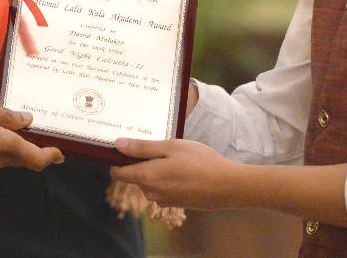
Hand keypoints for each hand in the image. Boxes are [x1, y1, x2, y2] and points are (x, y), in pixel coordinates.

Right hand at [0, 97, 63, 171]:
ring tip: (20, 128)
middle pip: (24, 159)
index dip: (50, 157)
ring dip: (19, 147)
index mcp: (1, 144)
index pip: (34, 159)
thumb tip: (26, 120)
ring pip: (10, 158)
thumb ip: (4, 115)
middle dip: (36, 150)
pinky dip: (3, 146)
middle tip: (42, 134)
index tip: (59, 152)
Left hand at [112, 139, 346, 225]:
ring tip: (174, 154)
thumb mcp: (171, 147)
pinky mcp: (178, 203)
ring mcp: (165, 200)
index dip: (118, 158)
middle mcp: (152, 193)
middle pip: (135, 176)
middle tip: (157, 143)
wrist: (229, 185)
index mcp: (146, 178)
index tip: (125, 145)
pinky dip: (169, 177)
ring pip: (151, 181)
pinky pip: (165, 188)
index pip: (118, 172)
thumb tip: (117, 145)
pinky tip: (184, 167)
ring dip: (156, 169)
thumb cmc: (200, 161)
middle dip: (141, 161)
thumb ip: (142, 147)